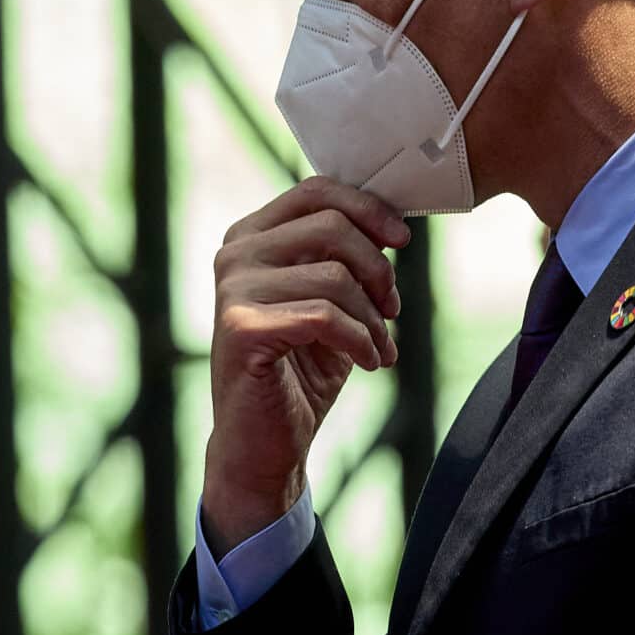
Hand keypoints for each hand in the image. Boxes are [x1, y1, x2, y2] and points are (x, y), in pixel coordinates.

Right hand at [202, 177, 408, 551]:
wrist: (264, 444)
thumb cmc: (300, 371)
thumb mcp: (331, 303)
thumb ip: (347, 259)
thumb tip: (393, 225)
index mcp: (251, 237)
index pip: (316, 191)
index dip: (369, 208)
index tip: (402, 241)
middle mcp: (235, 254)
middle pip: (333, 226)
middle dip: (379, 271)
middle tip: (392, 312)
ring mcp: (232, 289)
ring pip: (336, 275)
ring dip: (374, 319)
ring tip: (379, 349)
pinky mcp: (241, 327)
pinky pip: (326, 315)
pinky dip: (360, 341)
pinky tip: (369, 364)